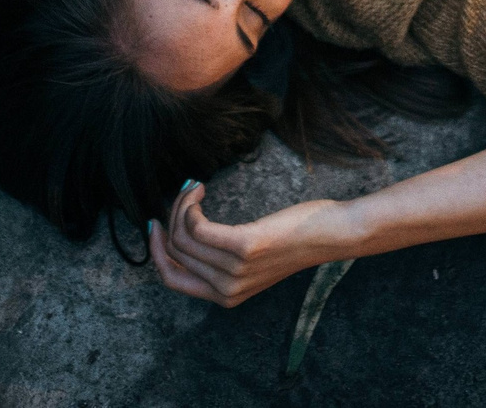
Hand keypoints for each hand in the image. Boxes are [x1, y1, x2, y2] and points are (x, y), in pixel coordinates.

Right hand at [148, 182, 350, 307]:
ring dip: (182, 205)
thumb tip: (185, 235)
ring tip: (194, 188)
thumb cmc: (293, 238)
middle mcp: (226, 290)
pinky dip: (191, 205)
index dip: (156, 251)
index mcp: (225, 297)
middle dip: (171, 217)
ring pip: (184, 236)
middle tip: (184, 193)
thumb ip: (221, 260)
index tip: (155, 223)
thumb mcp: (252, 260)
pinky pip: (198, 227)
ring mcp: (235, 271)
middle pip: (175, 252)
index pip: (172, 280)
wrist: (330, 234)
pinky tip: (200, 191)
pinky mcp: (243, 247)